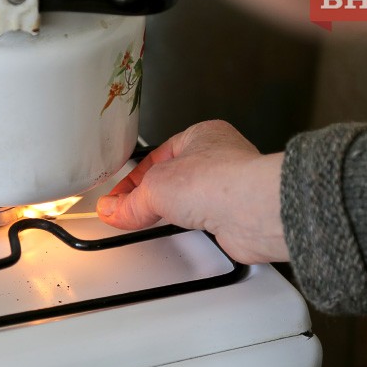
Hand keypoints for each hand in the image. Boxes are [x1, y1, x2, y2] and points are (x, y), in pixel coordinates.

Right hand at [97, 120, 288, 263]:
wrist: (254, 211)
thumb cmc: (220, 180)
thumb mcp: (156, 187)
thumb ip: (131, 202)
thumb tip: (113, 209)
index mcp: (201, 135)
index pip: (156, 157)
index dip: (133, 179)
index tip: (116, 198)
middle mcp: (219, 158)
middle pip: (172, 179)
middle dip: (151, 195)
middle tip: (129, 210)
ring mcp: (228, 188)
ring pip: (189, 200)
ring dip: (172, 212)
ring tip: (154, 220)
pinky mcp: (234, 215)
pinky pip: (203, 221)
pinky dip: (189, 228)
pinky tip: (181, 231)